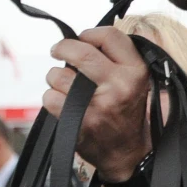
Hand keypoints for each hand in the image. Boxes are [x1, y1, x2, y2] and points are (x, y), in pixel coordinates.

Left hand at [44, 28, 152, 182]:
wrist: (128, 153)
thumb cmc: (127, 111)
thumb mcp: (136, 80)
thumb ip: (117, 56)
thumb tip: (83, 37)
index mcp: (135, 70)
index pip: (109, 36)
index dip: (89, 33)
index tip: (81, 38)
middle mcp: (119, 85)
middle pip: (80, 52)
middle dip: (62, 47)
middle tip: (57, 50)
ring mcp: (98, 104)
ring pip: (59, 75)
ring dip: (55, 77)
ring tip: (66, 85)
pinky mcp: (79, 122)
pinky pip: (50, 98)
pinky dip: (51, 98)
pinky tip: (64, 103)